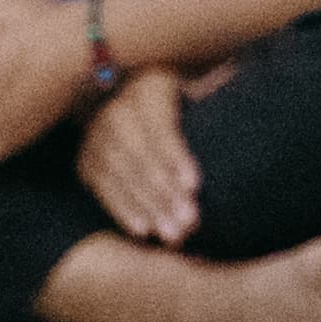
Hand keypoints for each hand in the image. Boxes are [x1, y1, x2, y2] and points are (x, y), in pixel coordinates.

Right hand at [78, 66, 200, 245]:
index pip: (161, 128)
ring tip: (173, 234)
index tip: (195, 186)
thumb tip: (233, 88)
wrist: (143, 105)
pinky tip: (142, 230)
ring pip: (121, 175)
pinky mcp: (86, 159)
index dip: (176, 157)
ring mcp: (96, 135)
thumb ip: (215, 97)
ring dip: (147, 207)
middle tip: (190, 221)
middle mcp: (116, 109)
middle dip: (164, 192)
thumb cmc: (191, 103)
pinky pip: (103, 188)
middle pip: (140, 156)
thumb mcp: (202, 93)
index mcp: (149, 87)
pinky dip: (122, 209)